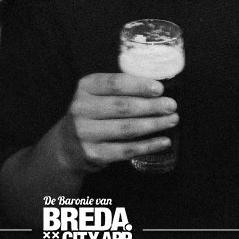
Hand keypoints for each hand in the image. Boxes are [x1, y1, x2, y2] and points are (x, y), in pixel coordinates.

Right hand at [54, 72, 176, 173]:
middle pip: (123, 107)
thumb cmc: (91, 114)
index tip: (160, 88)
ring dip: (153, 124)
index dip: (138, 85)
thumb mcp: (95, 94)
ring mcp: (86, 133)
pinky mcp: (94, 154)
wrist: (66, 146)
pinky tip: (163, 141)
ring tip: (172, 120)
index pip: (114, 83)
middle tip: (172, 105)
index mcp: (84, 88)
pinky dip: (148, 146)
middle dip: (151, 106)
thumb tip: (156, 87)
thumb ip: (118, 89)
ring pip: (126, 129)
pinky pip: (126, 150)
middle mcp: (81, 109)